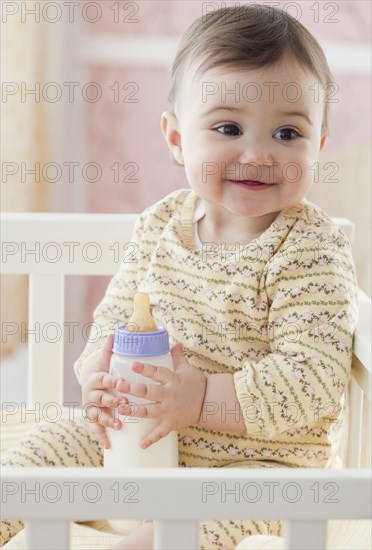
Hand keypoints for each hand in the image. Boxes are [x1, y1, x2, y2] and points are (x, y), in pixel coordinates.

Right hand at [81, 334, 127, 448]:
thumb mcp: (105, 359)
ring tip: (118, 425)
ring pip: (97, 414)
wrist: (90, 381)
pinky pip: (96, 428)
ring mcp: (91, 407)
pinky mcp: (93, 417)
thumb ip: (109, 349)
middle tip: (123, 404)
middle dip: (111, 402)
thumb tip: (114, 333)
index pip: (103, 379)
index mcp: (96, 378)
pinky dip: (101, 436)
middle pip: (100, 398)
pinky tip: (109, 445)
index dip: (111, 381)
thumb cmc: (103, 369)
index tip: (120, 382)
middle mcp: (91, 394)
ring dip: (107, 420)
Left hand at [116, 343, 206, 448]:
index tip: (132, 364)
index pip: (156, 372)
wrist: (211, 403)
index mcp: (172, 380)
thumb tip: (175, 343)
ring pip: (149, 411)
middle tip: (119, 386)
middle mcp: (169, 395)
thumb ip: (178, 357)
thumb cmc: (197, 384)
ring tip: (121, 410)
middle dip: (133, 389)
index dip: (144, 368)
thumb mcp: (187, 369)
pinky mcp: (172, 423)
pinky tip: (140, 445)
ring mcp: (170, 410)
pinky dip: (151, 439)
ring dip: (134, 411)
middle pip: (148, 392)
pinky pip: (160, 433)